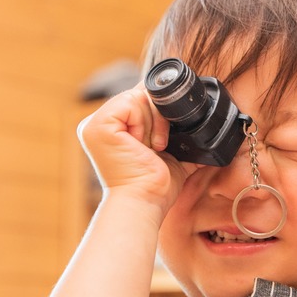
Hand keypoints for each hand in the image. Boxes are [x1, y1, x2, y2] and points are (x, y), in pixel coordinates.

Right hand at [78, 83, 201, 214]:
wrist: (145, 202)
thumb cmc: (154, 185)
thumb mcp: (169, 151)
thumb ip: (174, 132)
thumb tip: (202, 123)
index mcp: (111, 129)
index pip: (138, 100)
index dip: (158, 110)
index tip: (164, 139)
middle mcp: (98, 123)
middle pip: (140, 94)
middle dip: (159, 119)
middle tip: (158, 147)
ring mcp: (95, 123)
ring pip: (139, 96)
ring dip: (155, 123)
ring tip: (152, 147)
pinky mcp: (99, 124)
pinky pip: (132, 101)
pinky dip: (146, 122)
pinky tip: (144, 144)